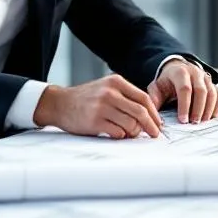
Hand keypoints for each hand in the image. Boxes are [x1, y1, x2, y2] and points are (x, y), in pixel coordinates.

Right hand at [33, 74, 162, 138]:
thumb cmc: (86, 99)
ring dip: (134, 133)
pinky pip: (118, 133)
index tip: (158, 123)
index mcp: (116, 82)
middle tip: (154, 134)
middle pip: (140, 112)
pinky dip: (121, 136)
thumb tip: (148, 116)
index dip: (154, 113)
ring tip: (129, 133)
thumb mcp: (106, 88)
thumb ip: (125, 97)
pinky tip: (115, 133)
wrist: (60, 104)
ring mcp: (102, 107)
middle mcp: (110, 92)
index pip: (144, 98)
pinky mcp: (95, 121)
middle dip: (151, 126)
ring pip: (131, 125)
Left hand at [148, 59, 217, 123]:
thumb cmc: (166, 82)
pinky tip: (212, 116)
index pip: (185, 89)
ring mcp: (205, 77)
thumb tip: (154, 115)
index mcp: (179, 72)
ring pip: (212, 92)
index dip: (184, 105)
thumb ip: (154, 99)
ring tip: (202, 122)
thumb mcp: (156, 87)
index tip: (182, 120)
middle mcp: (195, 72)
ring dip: (208, 109)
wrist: (176, 69)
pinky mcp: (213, 83)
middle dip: (198, 109)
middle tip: (194, 123)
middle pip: (201, 91)